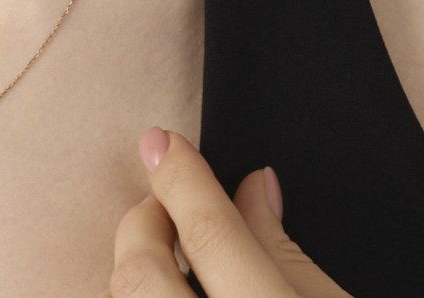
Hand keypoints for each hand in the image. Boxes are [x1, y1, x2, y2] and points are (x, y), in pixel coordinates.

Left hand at [103, 128, 353, 296]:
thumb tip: (253, 185)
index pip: (211, 237)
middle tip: (166, 207)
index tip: (162, 141)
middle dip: (144, 228)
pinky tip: (167, 287)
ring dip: (139, 270)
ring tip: (169, 258)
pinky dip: (140, 296)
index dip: (183, 180)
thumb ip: (284, 250)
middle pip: (142, 274)